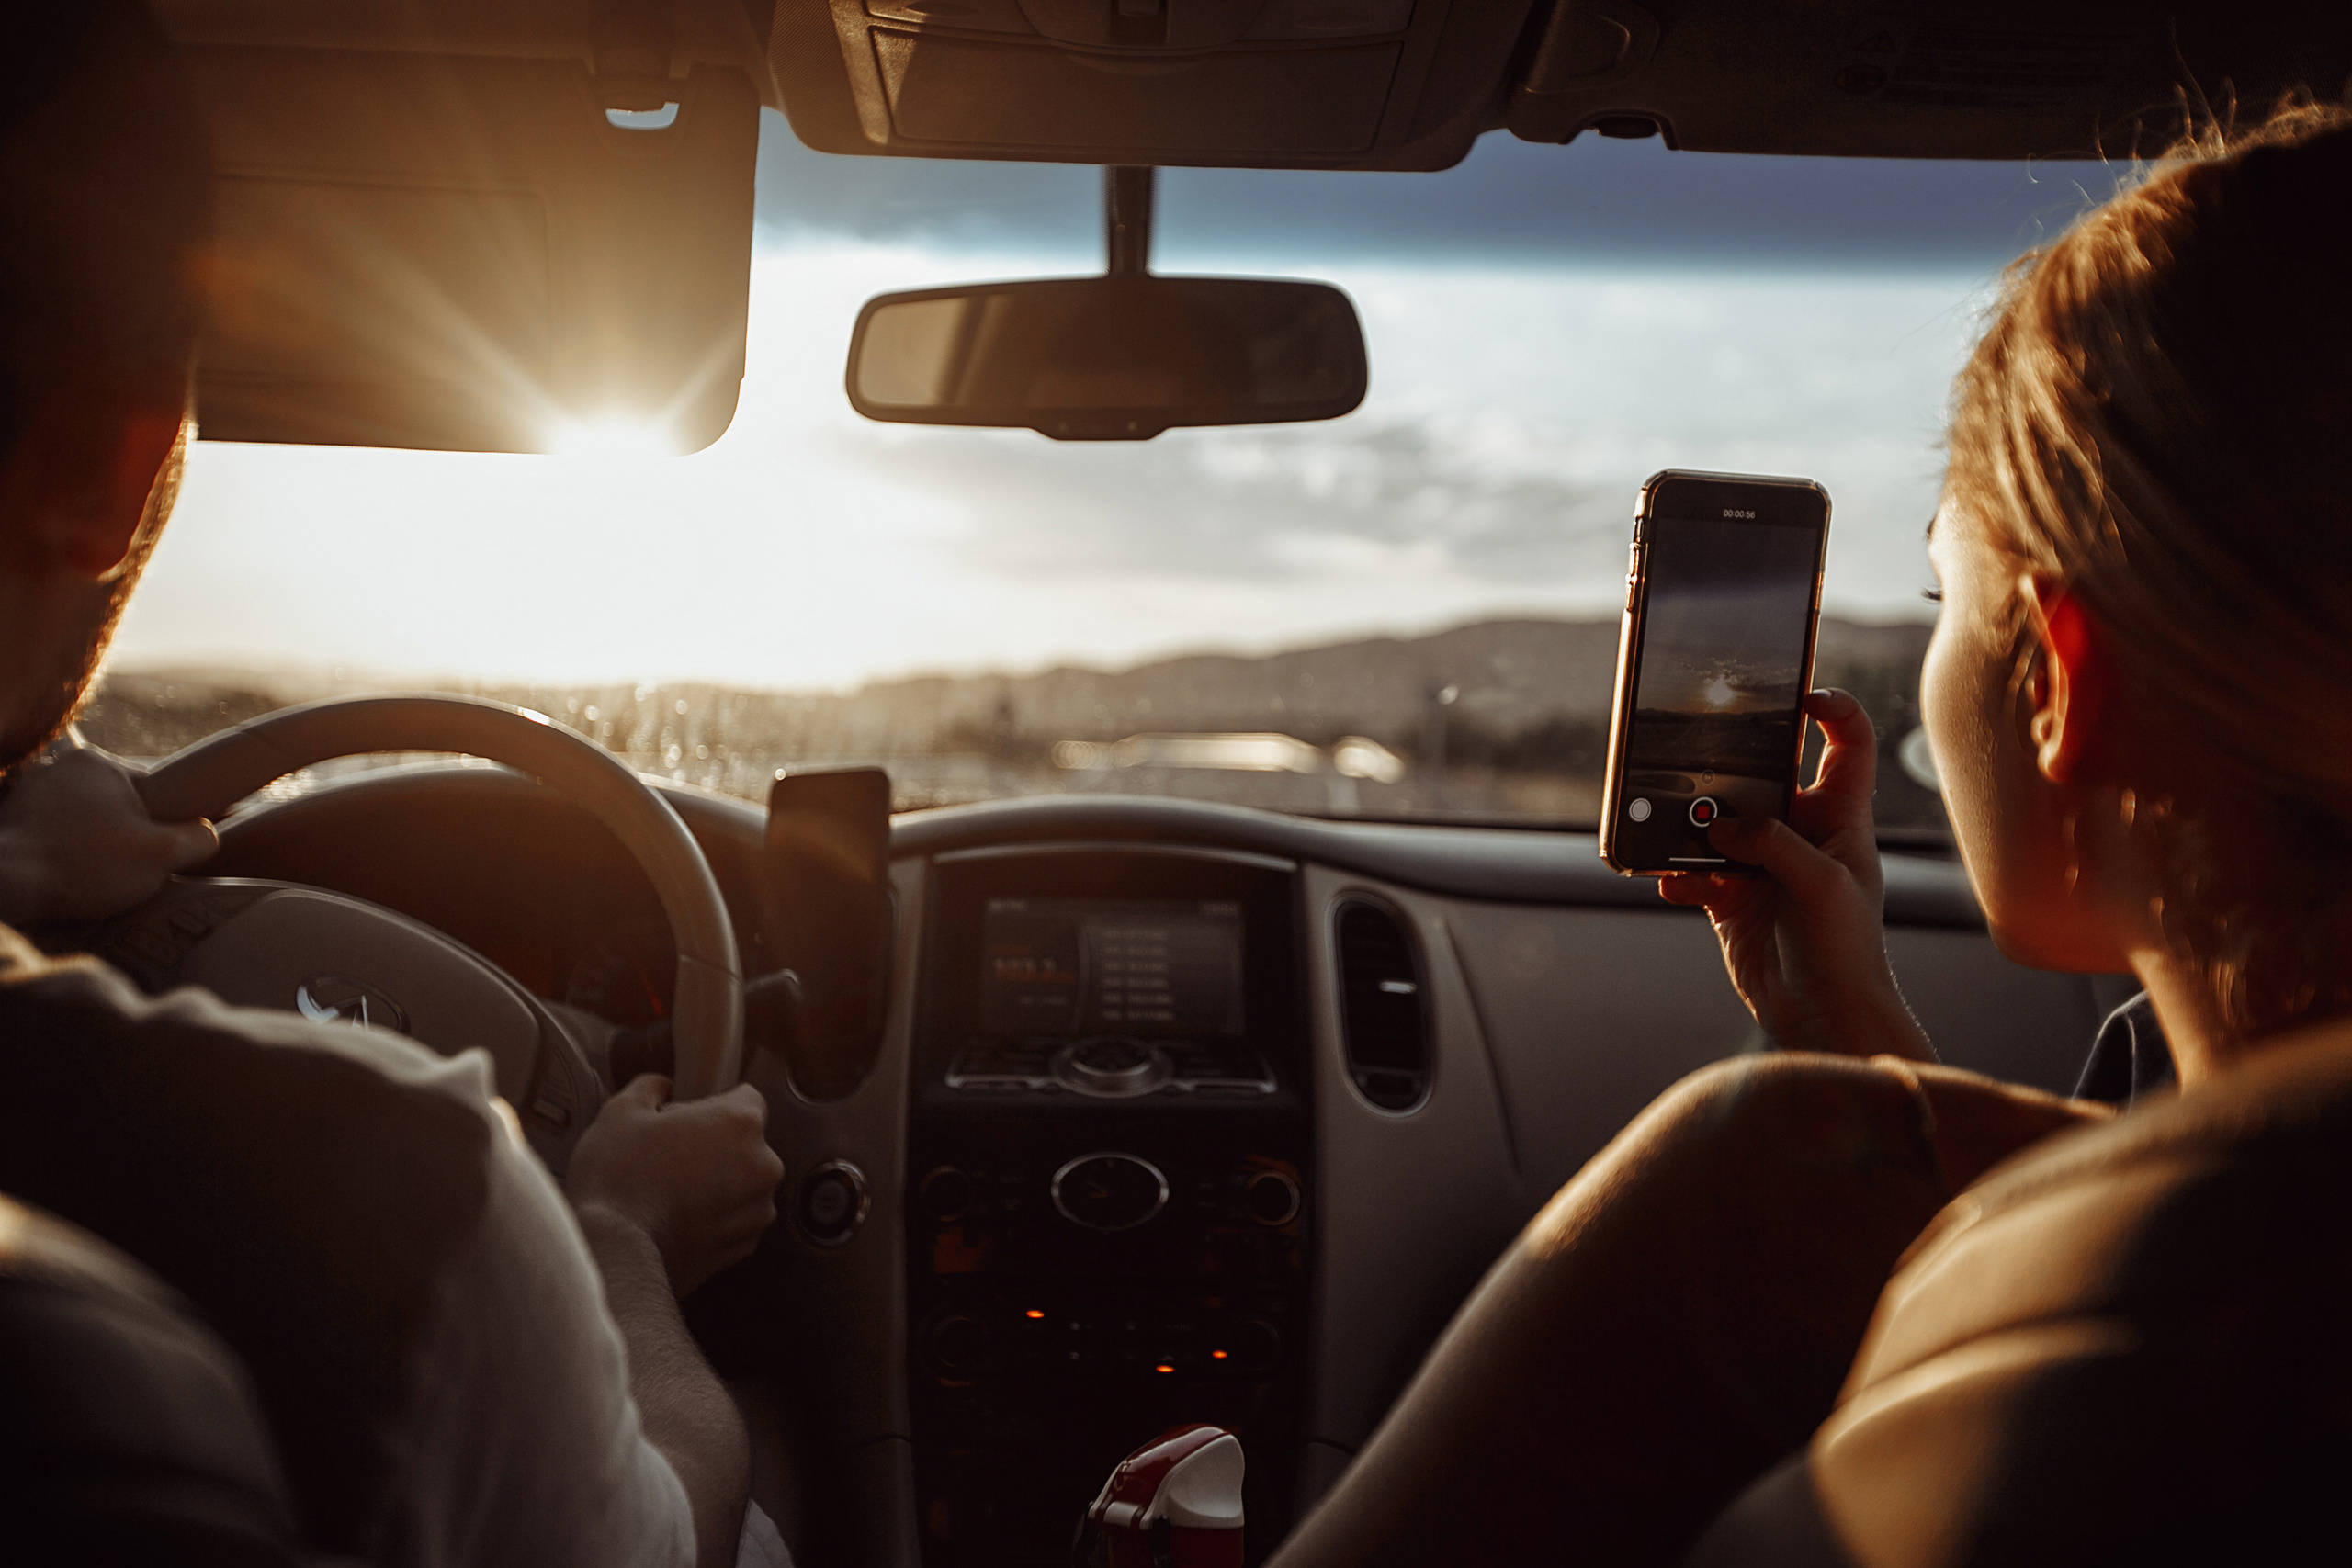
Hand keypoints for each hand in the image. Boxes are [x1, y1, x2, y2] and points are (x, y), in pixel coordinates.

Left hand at [0, 741, 216, 924]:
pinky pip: (50, 828)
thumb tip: (206, 833)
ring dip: (90, 839)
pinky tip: (64, 870)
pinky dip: (60, 846)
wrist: (7, 883)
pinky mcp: (8, 815)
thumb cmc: (85, 866)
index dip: (163, 823)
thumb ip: (198, 838)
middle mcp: (60, 765)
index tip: (157, 849)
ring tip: (90, 871)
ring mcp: (28, 788)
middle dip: (123, 831)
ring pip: (81, 815)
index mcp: (99, 763)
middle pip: (114, 801)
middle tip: (123, 866)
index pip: (151, 788)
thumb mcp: (163, 855)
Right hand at [566, 1076, 782, 1296]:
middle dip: (713, 1145)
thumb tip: (660, 1087)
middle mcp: (762, 1165)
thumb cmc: (618, 1183)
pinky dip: (713, 1217)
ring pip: (742, 1183)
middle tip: (669, 1155)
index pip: (746, 1096)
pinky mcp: (744, 1246)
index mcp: (740, 1123)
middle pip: (745, 1142)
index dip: (712, 1103)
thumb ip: (651, 1087)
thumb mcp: (621, 1112)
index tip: (688, 1115)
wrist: (616, 1255)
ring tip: (667, 1189)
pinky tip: (675, 1216)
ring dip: (716, 1182)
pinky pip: (734, 1219)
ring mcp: (757, 1210)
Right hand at [1658, 690, 1933, 1060]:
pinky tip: (1672, 884)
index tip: (1798, 695)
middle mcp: (1801, 833)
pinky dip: (1677, 876)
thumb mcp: (1823, 884)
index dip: (1832, 709)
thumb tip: (1720, 826)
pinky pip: (1692, 871)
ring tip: (1671, 829)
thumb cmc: (1847, 950)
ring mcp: (1763, 863)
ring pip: (1718, 822)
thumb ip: (1774, 844)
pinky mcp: (1730, 897)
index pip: (1848, 744)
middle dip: (1729, 767)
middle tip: (1700, 760)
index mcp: (1841, 817)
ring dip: (1691, 825)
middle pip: (1764, 775)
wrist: (1823, 1016)